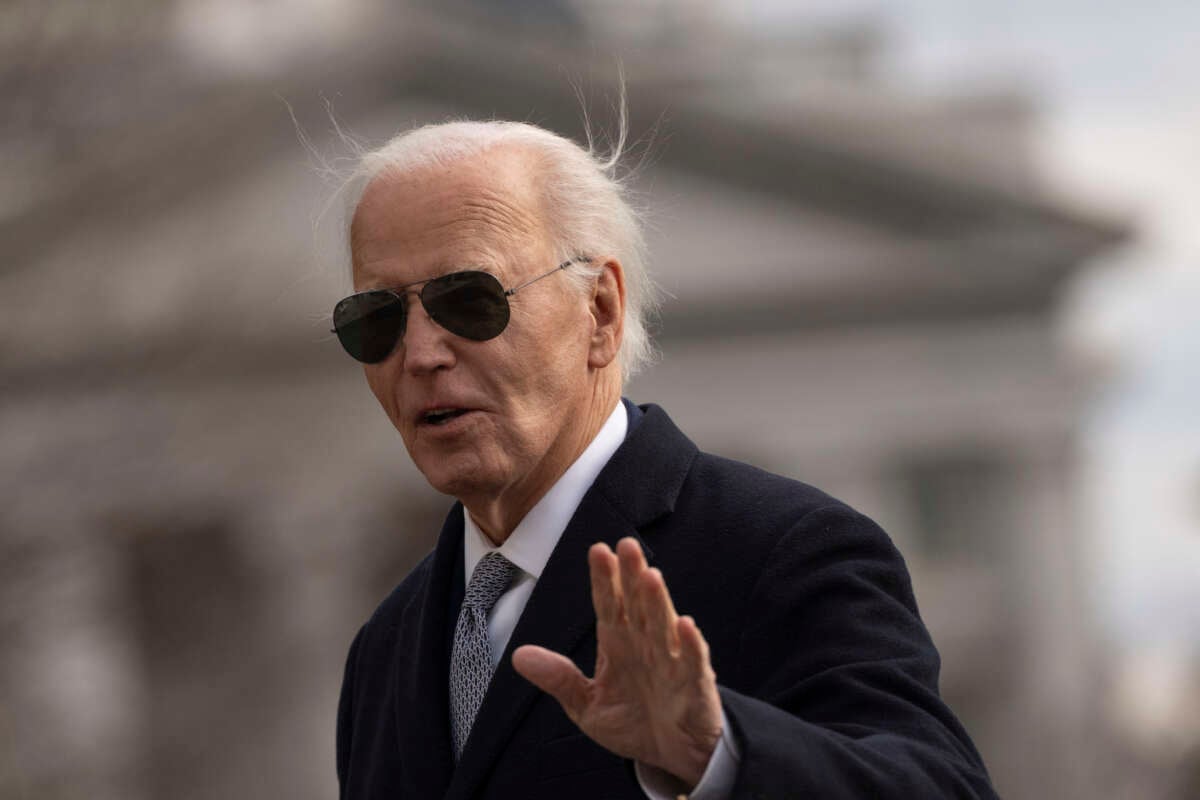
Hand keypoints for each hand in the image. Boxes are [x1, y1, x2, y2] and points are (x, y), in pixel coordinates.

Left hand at [512, 537, 721, 788]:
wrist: (671, 754)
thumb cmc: (633, 720)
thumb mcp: (586, 704)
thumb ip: (559, 678)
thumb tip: (518, 657)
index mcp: (618, 643)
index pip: (608, 604)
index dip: (603, 579)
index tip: (597, 550)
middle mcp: (644, 644)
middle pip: (636, 605)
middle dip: (631, 576)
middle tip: (626, 545)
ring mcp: (670, 662)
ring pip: (663, 625)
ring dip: (657, 602)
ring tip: (650, 576)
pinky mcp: (693, 685)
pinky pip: (692, 662)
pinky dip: (690, 645)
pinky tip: (686, 625)